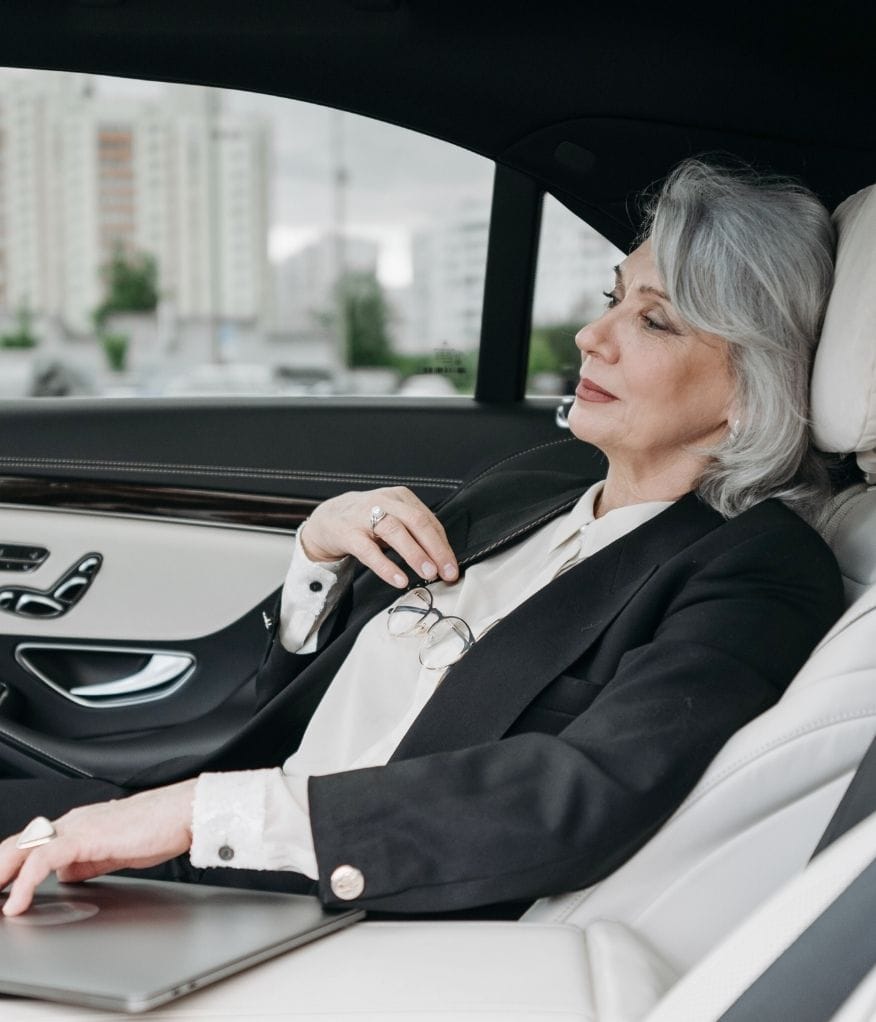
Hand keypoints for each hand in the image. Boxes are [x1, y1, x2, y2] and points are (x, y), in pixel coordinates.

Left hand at [0, 779, 196, 916]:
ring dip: (0, 876)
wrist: (183, 812)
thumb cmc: (160, 828)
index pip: (30, 846)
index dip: (7, 869)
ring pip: (22, 849)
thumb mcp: (115, 852)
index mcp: (78, 826)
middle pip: (16, 845)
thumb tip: (64, 875)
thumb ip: (87, 862)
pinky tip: (17, 903)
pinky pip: (43, 860)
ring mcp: (76, 827)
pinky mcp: (85, 836)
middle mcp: (72, 822)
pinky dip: (24, 884)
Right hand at [301, 486, 458, 588]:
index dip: (443, 545)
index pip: (429, 521)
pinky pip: (369, 551)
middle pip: (417, 522)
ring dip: (415, 554)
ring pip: (395, 532)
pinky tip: (399, 579)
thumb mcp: (393, 519)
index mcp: (400, 498)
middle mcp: (384, 502)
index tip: (452, 567)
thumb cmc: (366, 521)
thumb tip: (442, 559)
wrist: (327, 519)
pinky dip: (386, 566)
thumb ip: (415, 533)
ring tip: (428, 573)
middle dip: (436, 549)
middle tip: (446, 571)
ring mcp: (364, 516)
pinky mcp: (348, 533)